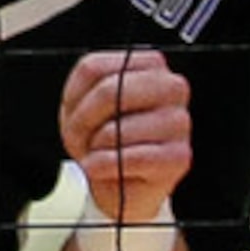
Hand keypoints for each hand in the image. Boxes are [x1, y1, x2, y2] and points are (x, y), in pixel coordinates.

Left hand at [59, 48, 193, 226]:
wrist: (123, 186)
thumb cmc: (108, 140)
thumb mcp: (87, 104)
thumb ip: (89, 87)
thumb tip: (99, 96)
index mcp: (149, 64)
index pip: (94, 68)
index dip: (72, 96)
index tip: (70, 114)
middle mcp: (171, 86)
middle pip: (107, 93)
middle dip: (81, 122)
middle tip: (75, 139)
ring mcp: (179, 122)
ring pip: (115, 130)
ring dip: (93, 150)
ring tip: (93, 155)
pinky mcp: (179, 157)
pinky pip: (129, 158)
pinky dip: (104, 166)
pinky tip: (100, 168)